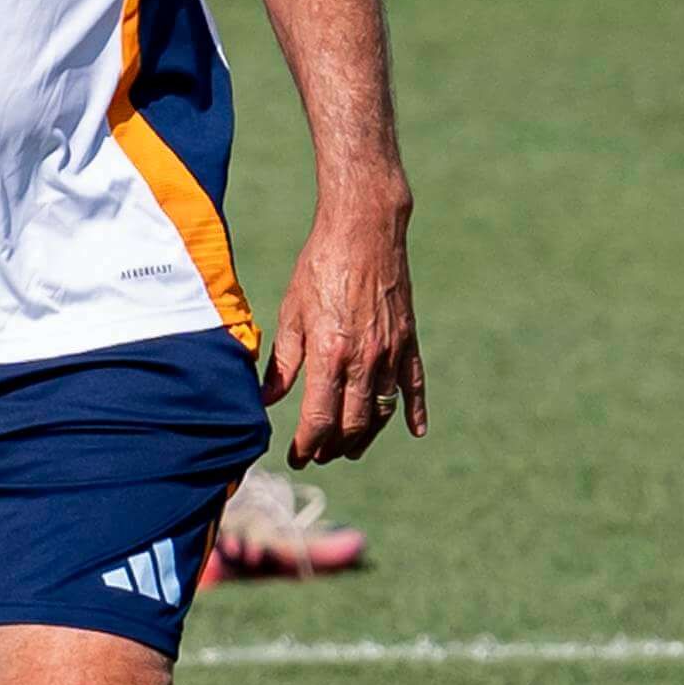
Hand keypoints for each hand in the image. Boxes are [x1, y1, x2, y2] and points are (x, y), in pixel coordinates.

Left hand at [259, 190, 427, 465]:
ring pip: (381, 411)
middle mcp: (365, 359)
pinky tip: (415, 432)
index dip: (307, 444)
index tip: (296, 455)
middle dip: (333, 447)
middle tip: (318, 455)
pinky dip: (415, 412)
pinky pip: (414, 385)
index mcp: (329, 354)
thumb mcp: (292, 313)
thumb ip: (283, 362)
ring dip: (365, 437)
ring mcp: (391, 352)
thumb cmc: (320, 265)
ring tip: (349, 449)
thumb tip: (267, 400)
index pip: (319, 419)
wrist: (364, 229)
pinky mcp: (408, 340)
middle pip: (352, 424)